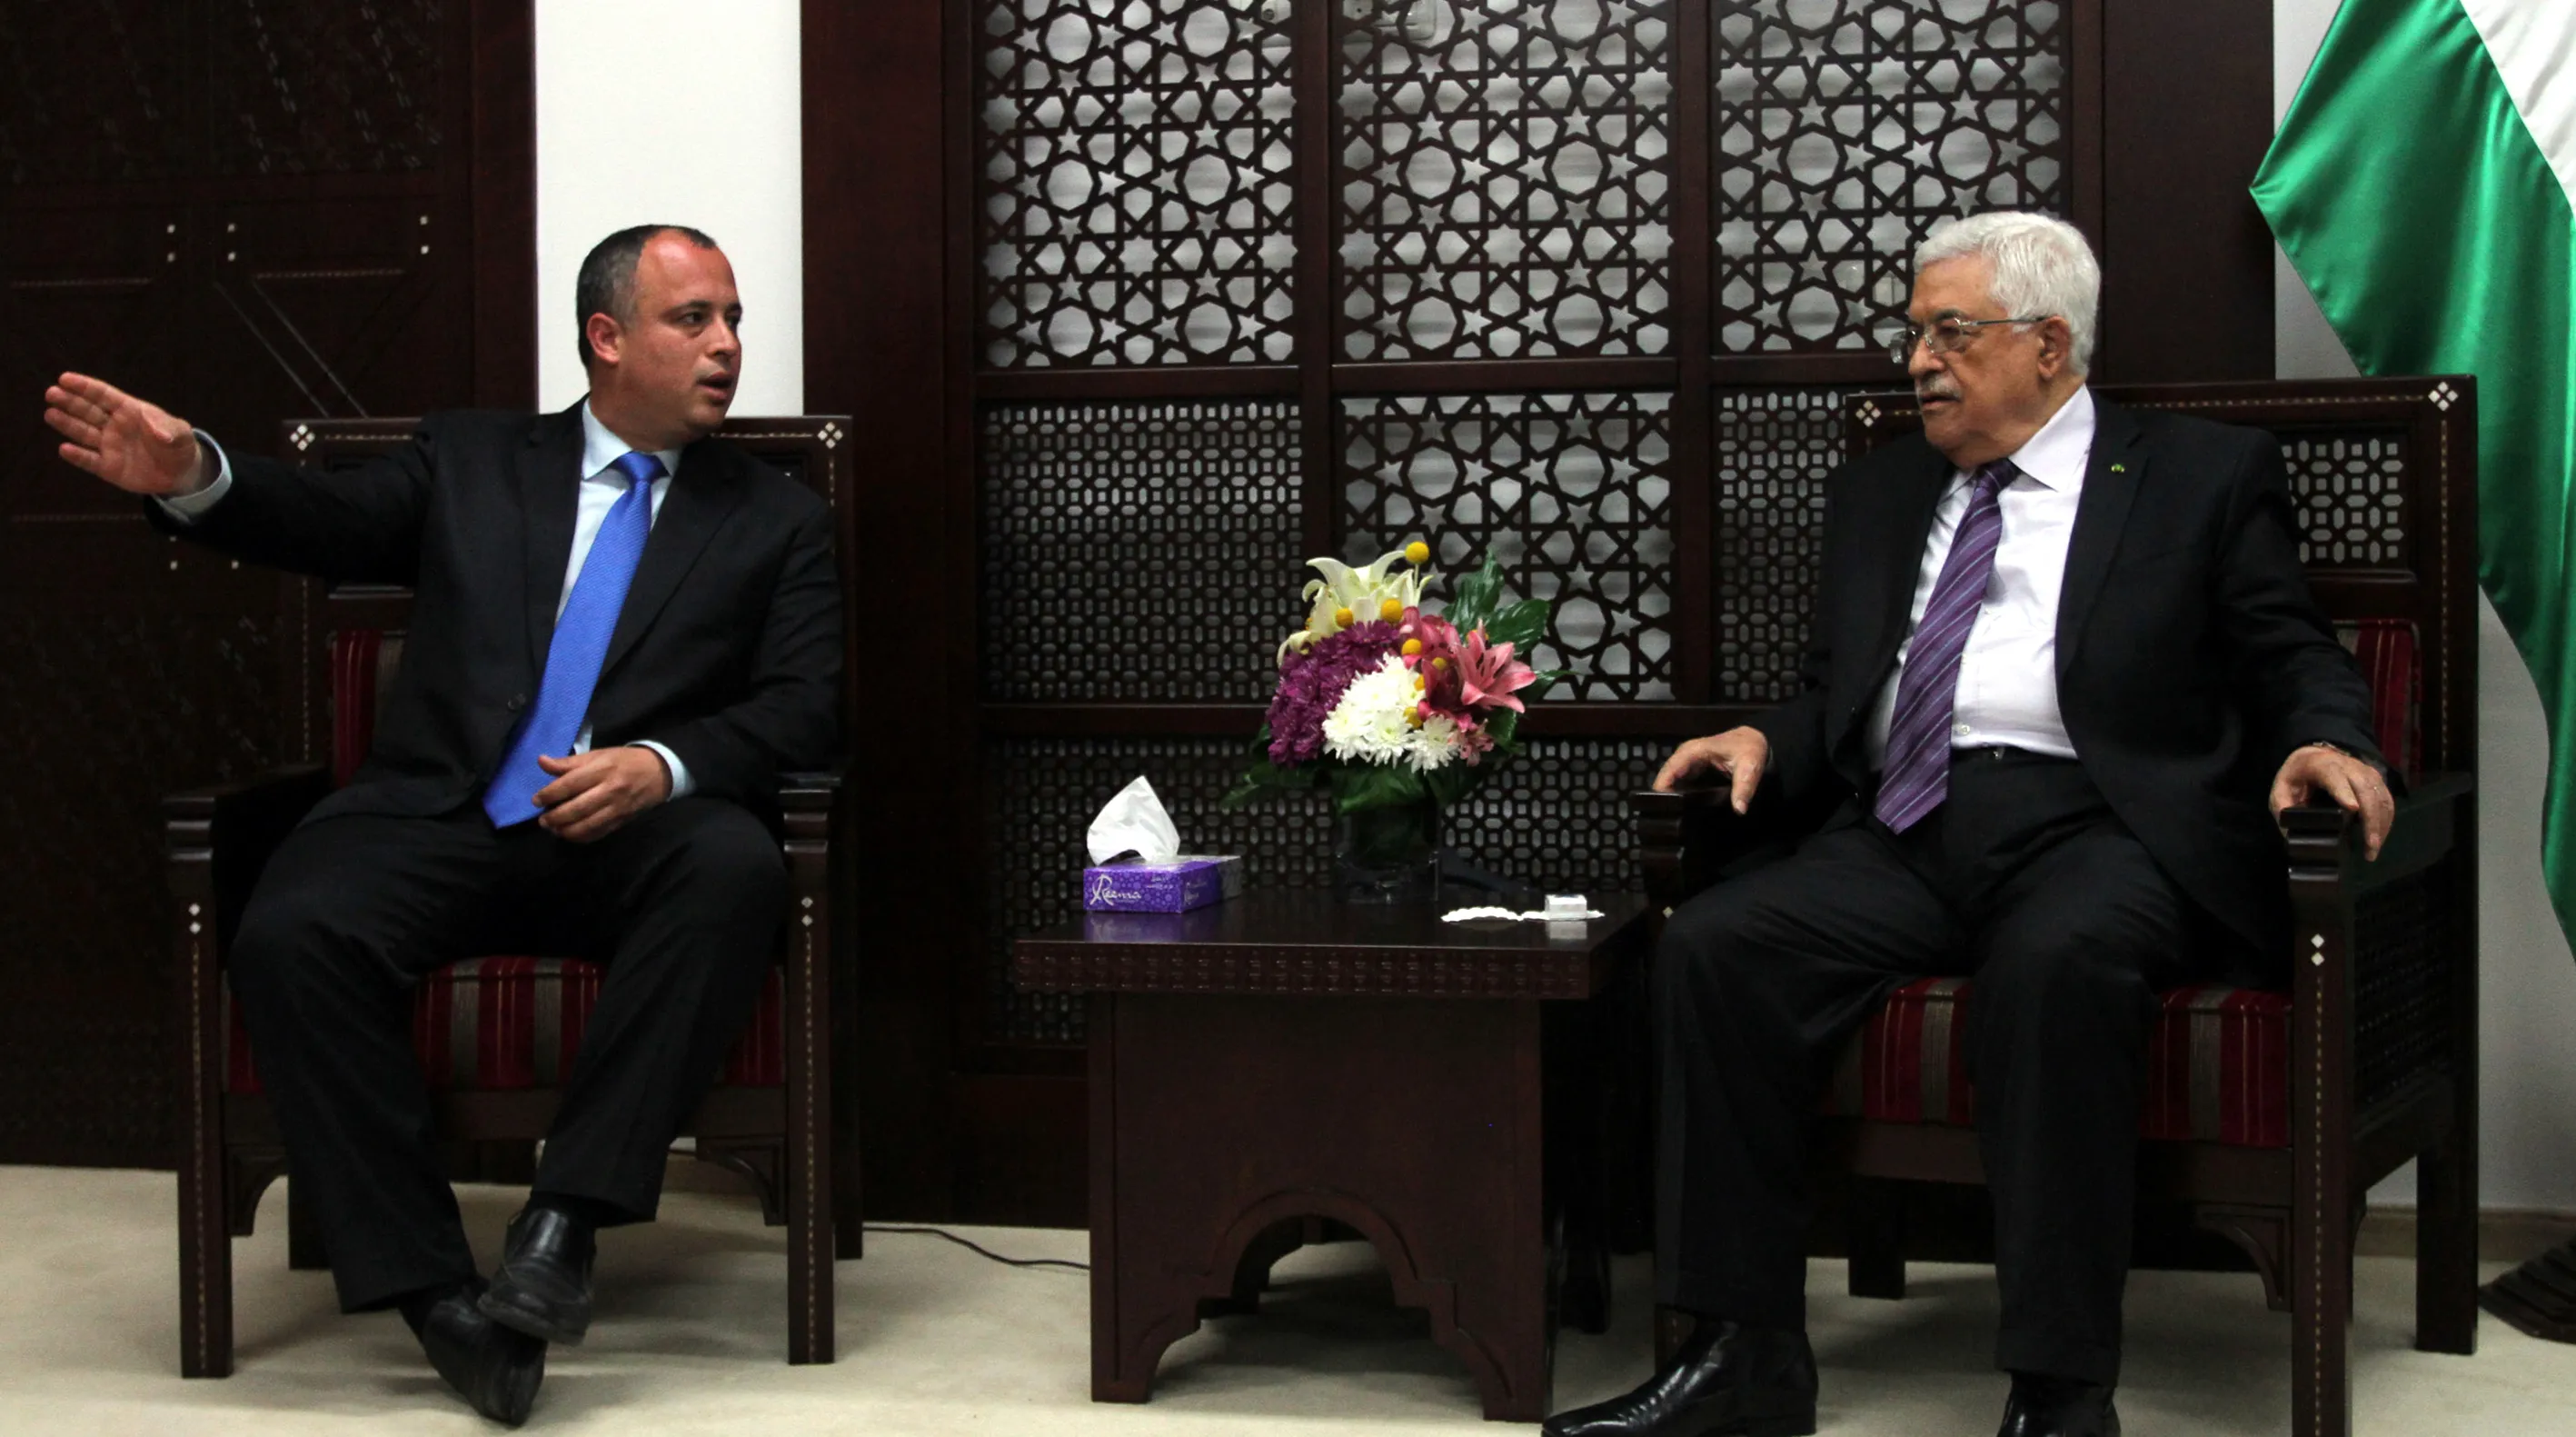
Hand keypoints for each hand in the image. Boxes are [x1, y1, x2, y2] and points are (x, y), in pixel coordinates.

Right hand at [43, 372, 209, 495]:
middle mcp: (114, 426)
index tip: (65, 378)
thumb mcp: (181, 434)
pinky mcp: (108, 467)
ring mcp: (109, 446)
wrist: (181, 473)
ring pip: (83, 433)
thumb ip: (169, 429)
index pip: (103, 395)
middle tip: (51, 393)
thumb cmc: (179, 445)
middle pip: (88, 410)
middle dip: (70, 401)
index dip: (84, 386)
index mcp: (129, 411)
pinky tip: (65, 449)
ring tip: (50, 414)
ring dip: (67, 424)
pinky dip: (77, 456)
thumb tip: (160, 432)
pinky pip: (89, 460)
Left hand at [532, 748, 671, 841]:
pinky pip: (598, 833)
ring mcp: (617, 808)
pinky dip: (581, 837)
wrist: (658, 773)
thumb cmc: (623, 761)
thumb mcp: (598, 755)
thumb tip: (541, 761)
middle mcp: (610, 790)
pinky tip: (570, 834)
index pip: (570, 784)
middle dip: (555, 817)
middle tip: (542, 820)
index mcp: (602, 769)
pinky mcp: (621, 820)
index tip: (536, 800)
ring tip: (553, 829)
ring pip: (587, 825)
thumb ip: (569, 762)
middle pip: (577, 808)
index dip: (550, 794)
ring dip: (565, 830)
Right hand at [1653, 726, 1770, 813]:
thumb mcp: (1749, 767)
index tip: (1659, 805)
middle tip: (1666, 815)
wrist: (1754, 740)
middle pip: (1667, 775)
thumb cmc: (1749, 748)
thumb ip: (1744, 788)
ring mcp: (1688, 760)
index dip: (1662, 786)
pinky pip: (1679, 780)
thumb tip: (1740, 809)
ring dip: (1669, 793)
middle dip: (1663, 793)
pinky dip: (1677, 791)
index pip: (1670, 769)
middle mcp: (1687, 754)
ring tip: (1670, 813)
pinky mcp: (1692, 767)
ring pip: (1671, 778)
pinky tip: (1680, 806)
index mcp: (1695, 750)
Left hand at [2270, 744, 2394, 860]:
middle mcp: (2349, 766)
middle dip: (2370, 819)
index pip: (2334, 776)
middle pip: (2365, 789)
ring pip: (2380, 796)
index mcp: (2321, 765)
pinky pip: (2386, 800)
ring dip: (2381, 824)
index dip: (2344, 792)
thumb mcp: (2281, 789)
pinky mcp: (2376, 780)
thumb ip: (2283, 808)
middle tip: (2370, 846)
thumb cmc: (2297, 776)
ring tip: (2373, 850)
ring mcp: (2366, 772)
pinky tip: (2379, 839)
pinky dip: (2386, 820)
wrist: (2314, 756)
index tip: (2352, 809)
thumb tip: (2291, 835)